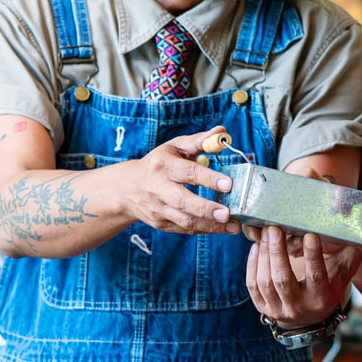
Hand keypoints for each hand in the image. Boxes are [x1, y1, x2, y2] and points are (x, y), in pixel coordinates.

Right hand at [117, 132, 238, 234]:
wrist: (127, 189)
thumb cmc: (158, 164)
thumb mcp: (174, 147)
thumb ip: (199, 141)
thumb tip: (222, 132)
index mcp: (162, 166)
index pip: (187, 172)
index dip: (208, 178)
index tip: (229, 184)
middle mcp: (158, 189)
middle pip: (182, 201)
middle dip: (206, 209)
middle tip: (228, 213)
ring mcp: (158, 209)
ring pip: (185, 221)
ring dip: (211, 225)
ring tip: (233, 226)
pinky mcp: (161, 224)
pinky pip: (185, 229)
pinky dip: (205, 230)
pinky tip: (222, 229)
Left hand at [247, 220, 360, 328]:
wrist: (309, 316)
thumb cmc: (329, 286)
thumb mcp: (344, 272)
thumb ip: (357, 250)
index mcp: (321, 298)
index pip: (316, 276)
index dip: (312, 256)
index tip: (309, 235)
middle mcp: (299, 307)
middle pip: (284, 279)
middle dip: (277, 252)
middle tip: (275, 228)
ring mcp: (278, 309)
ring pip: (266, 282)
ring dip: (264, 256)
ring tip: (266, 234)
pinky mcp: (262, 308)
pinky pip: (253, 286)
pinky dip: (252, 266)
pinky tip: (256, 248)